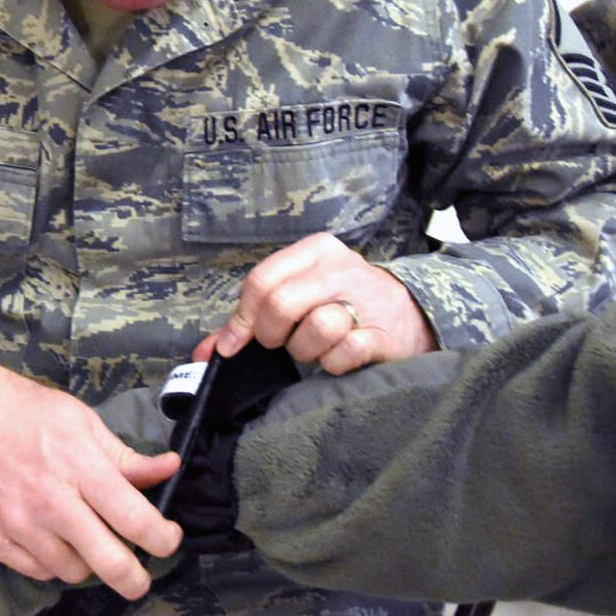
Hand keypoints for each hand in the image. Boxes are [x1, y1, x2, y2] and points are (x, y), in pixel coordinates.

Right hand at [0, 361, 181, 599]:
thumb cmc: (24, 411)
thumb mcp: (80, 421)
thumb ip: (125, 456)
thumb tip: (171, 468)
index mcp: (80, 466)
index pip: (136, 519)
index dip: (163, 539)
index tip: (169, 540)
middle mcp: (51, 501)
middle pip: (109, 562)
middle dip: (134, 579)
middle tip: (139, 579)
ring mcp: (18, 525)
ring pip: (72, 572)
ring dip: (86, 564)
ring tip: (84, 543)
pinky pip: (36, 571)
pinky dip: (50, 563)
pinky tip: (50, 540)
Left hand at [201, 232, 437, 374]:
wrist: (410, 312)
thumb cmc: (341, 302)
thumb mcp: (300, 293)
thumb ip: (251, 318)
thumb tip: (206, 353)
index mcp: (315, 251)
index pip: (261, 280)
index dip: (241, 319)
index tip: (235, 344)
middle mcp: (340, 268)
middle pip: (280, 304)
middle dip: (271, 335)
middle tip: (281, 343)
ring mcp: (365, 299)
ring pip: (313, 329)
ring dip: (305, 351)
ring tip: (315, 347)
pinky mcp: (382, 334)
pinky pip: (341, 355)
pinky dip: (332, 364)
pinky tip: (339, 355)